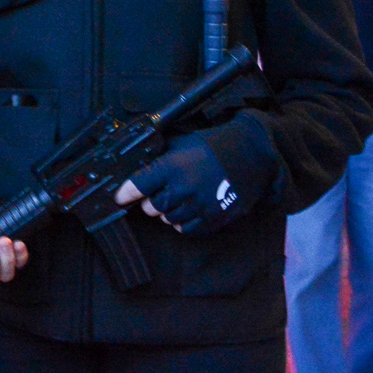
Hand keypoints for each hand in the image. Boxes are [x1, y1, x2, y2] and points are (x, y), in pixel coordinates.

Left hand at [116, 128, 266, 235]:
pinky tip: (187, 210)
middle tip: (156, 194)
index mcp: (174, 166)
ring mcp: (200, 205)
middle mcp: (185, 188)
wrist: (252, 154)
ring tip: (176, 200)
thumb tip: (138, 167)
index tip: (119, 197)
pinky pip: (188, 229)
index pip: (140, 184)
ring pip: (169, 219)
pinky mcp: (214, 218)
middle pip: (153, 207)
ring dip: (167, 212)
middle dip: (150, 202)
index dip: (126, 192)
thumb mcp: (183, 143)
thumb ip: (161, 157)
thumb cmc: (214, 145)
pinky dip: (183, 223)